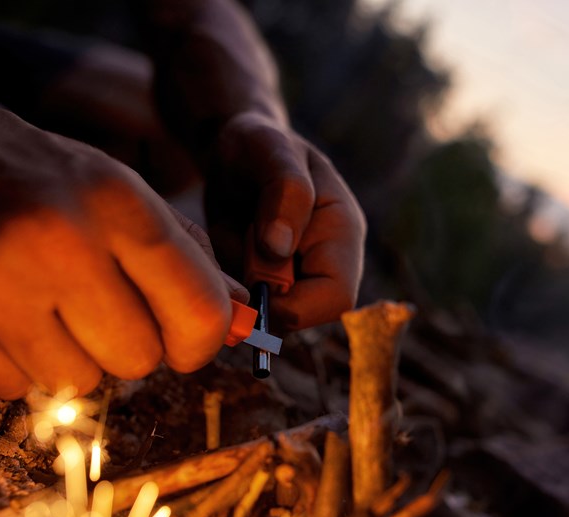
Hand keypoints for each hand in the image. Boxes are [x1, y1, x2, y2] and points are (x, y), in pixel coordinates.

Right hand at [0, 68, 231, 398]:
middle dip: (127, 346)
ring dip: (69, 357)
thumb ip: (186, 258)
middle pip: (140, 359)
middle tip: (94, 310)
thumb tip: (245, 325)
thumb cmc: (27, 172)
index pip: (200, 311)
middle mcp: (58, 240)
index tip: (184, 340)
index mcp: (114, 200)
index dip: (202, 341)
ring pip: (80, 383)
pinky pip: (15, 391)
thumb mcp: (115, 189)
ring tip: (38, 305)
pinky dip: (13, 367)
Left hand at [204, 111, 365, 328]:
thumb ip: (285, 194)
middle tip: (237, 258)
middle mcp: (327, 262)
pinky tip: (227, 255)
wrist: (233, 153)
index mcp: (342, 232)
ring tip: (233, 246)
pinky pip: (252, 310)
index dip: (296, 304)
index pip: (336, 298)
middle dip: (265, 300)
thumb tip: (279, 249)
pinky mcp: (271, 286)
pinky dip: (232, 292)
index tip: (255, 284)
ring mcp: (299, 278)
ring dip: (245, 294)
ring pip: (274, 320)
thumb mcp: (270, 151)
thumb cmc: (257, 144)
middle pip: (306, 316)